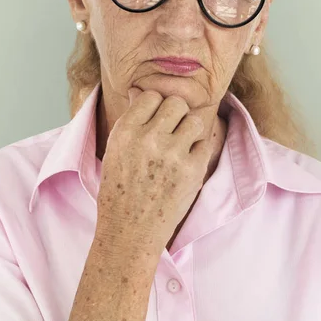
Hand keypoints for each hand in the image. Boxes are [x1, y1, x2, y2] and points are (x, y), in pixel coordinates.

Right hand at [95, 87, 212, 253]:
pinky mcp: (193, 171)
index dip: (155, 106)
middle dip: (176, 114)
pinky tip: (185, 164)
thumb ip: (132, 120)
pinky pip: (204, 144)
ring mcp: (173, 154)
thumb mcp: (115, 150)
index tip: (155, 120)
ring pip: (195, 120)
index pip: (151, 96)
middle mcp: (149, 138)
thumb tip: (140, 91)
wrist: (130, 229)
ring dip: (189, 130)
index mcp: (125, 131)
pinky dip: (197, 152)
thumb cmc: (120, 189)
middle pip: (176, 103)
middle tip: (171, 131)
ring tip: (180, 146)